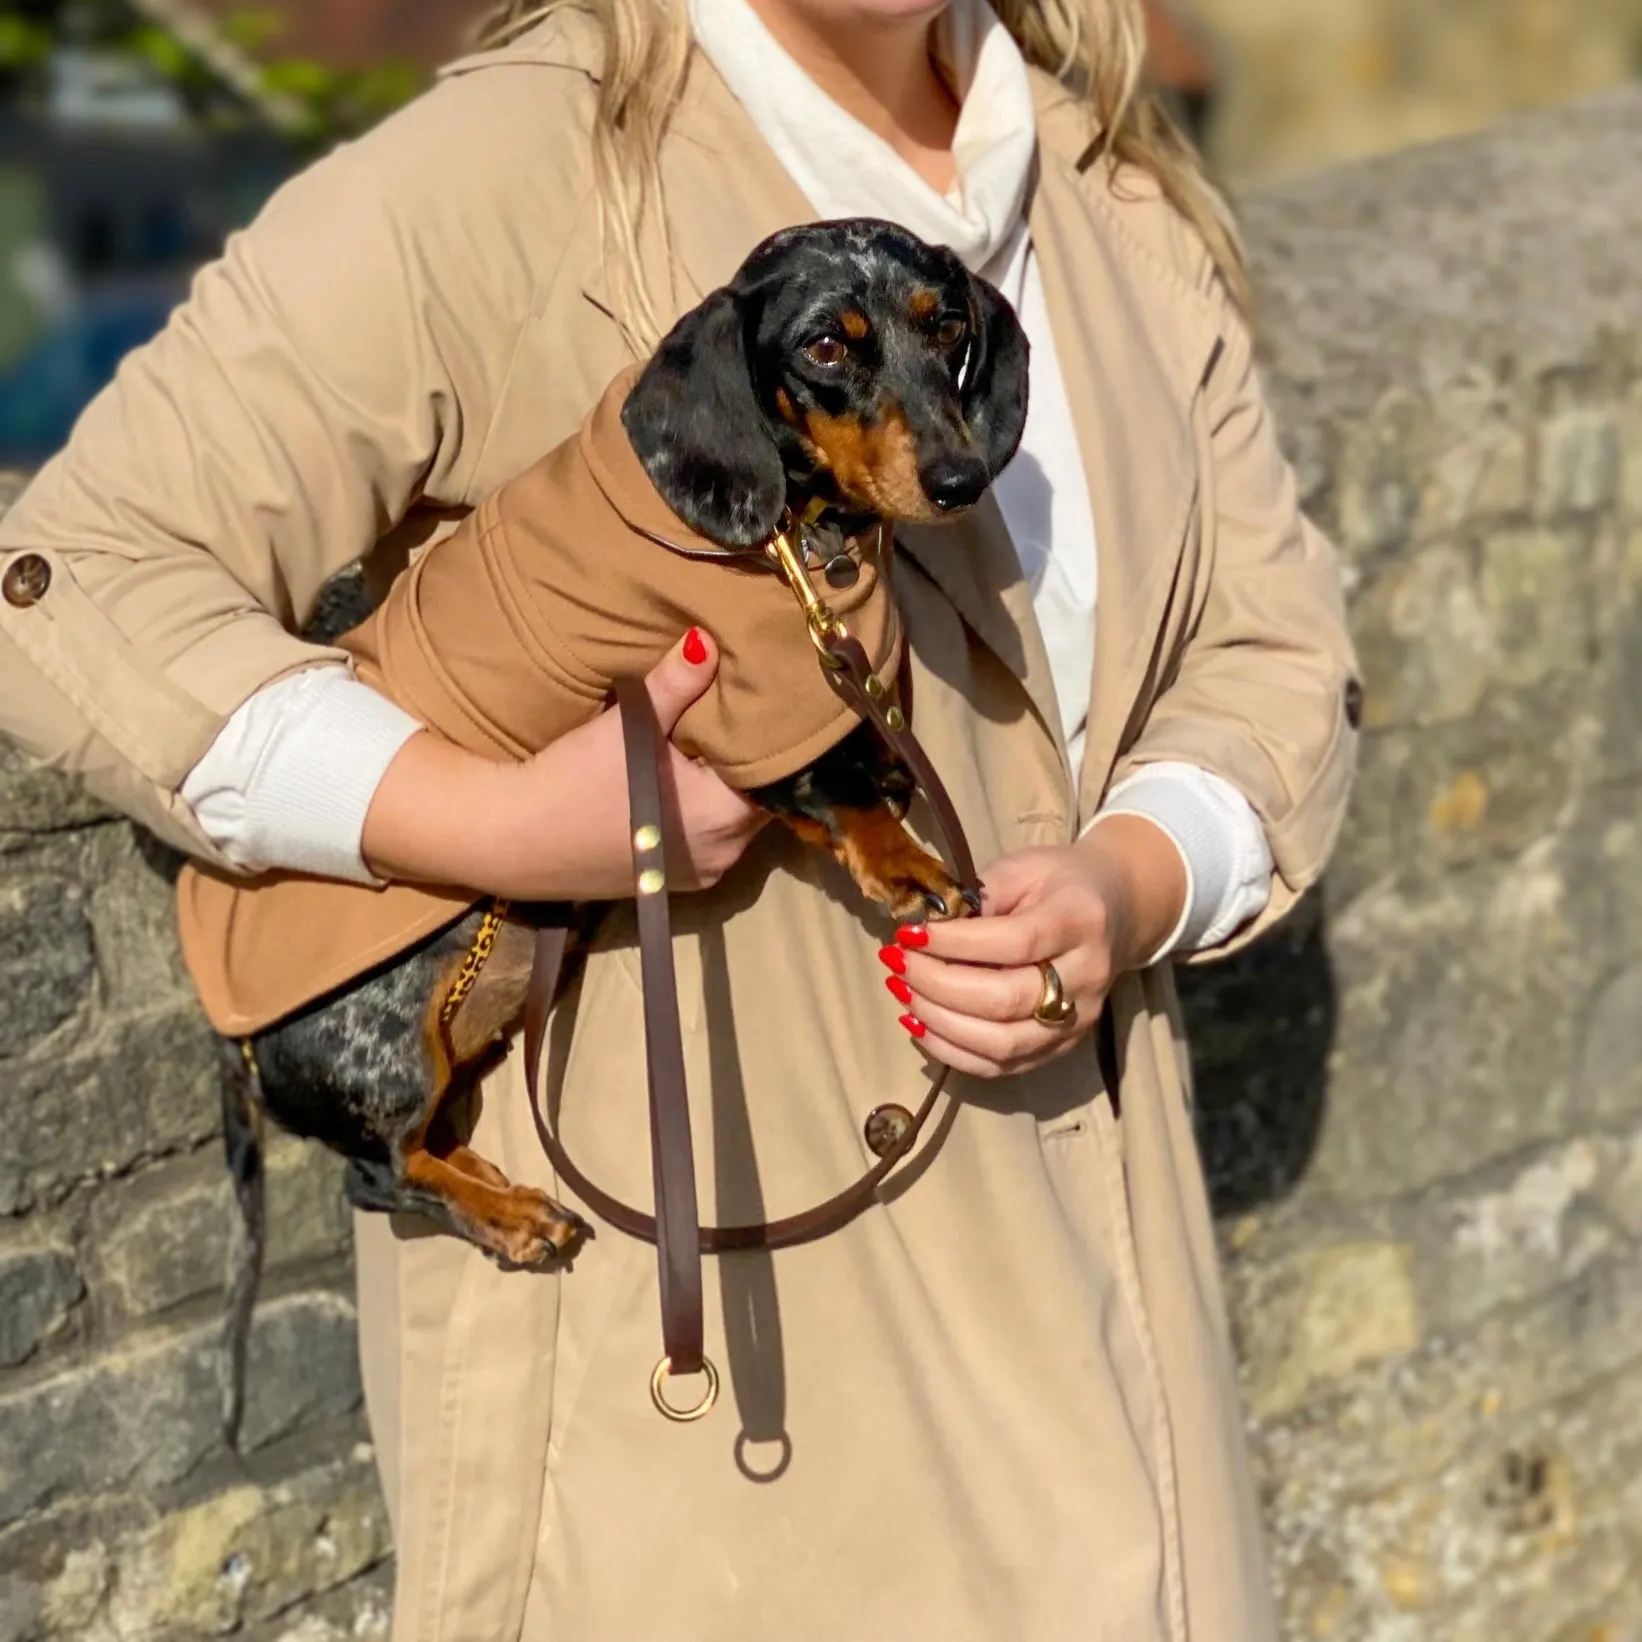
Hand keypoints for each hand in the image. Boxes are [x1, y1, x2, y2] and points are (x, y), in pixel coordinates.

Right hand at [362, 628, 768, 899]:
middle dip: (749, 764)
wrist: (511, 839)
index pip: (777, 774)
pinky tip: (682, 787)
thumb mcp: (630, 726)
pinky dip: (704, 816)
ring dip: (725, 792)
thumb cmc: (574, 780)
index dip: (770, 741)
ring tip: (711, 749)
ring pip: (734, 823)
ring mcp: (698, 874)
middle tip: (738, 720)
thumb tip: (710, 639)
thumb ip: (677, 684)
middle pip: (758, 800)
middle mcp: (724, 853)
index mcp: (725, 815)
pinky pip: (708, 842)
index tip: (762, 709)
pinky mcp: (671, 884)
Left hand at [877, 816, 1187, 1079]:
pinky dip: (953, 1052)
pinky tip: (919, 1025)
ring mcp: (1078, 1020)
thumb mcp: (1023, 867)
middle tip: (896, 964)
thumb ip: (979, 895)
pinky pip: (1002, 1066)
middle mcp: (1086, 976)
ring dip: (940, 1023)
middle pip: (1006, 999)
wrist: (1118, 909)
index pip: (1015, 942)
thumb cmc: (1059, 882)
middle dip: (938, 985)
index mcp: (1079, 920)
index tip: (908, 934)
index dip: (955, 944)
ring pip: (1002, 1043)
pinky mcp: (1062, 1048)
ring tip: (902, 993)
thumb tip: (926, 927)